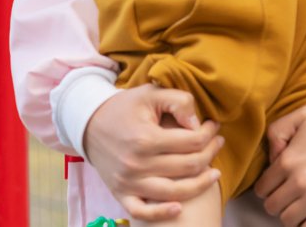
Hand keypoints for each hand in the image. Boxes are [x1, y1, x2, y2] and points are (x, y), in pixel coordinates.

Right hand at [81, 85, 222, 222]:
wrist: (88, 122)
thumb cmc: (124, 107)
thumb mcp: (150, 93)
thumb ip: (177, 101)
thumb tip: (197, 123)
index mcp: (146, 138)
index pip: (192, 142)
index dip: (209, 133)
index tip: (213, 126)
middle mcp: (137, 164)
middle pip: (188, 166)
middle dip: (210, 153)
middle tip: (217, 143)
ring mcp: (129, 182)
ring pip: (175, 192)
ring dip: (201, 184)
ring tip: (214, 173)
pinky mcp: (121, 193)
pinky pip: (143, 211)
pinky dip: (162, 212)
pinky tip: (179, 207)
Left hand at [253, 105, 305, 226]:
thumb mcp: (304, 115)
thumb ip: (278, 131)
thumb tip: (272, 156)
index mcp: (288, 160)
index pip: (262, 187)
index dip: (265, 185)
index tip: (274, 182)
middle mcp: (300, 183)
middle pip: (272, 206)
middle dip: (274, 200)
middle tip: (284, 193)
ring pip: (287, 220)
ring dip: (288, 213)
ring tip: (296, 203)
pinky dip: (305, 223)